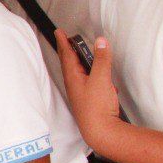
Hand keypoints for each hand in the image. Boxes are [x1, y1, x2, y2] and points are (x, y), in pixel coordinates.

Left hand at [56, 30, 121, 154]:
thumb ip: (102, 59)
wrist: (101, 131)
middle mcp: (74, 85)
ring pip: (80, 73)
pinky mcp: (89, 99)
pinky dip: (94, 76)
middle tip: (68, 39)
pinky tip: (103, 78)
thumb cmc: (97, 107)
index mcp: (73, 78)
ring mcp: (81, 93)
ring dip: (82, 62)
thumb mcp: (101, 78)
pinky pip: (90, 82)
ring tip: (83, 54)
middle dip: (70, 50)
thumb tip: (101, 42)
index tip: (58, 32)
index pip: (66, 55)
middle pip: (70, 63)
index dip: (63, 42)